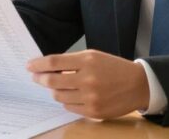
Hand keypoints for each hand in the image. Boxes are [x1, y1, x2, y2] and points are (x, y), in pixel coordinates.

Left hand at [27, 50, 148, 119]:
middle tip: (35, 77)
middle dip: (40, 78)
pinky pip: (69, 107)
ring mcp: (91, 97)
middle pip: (52, 81)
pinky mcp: (94, 112)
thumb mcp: (94, 57)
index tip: (29, 66)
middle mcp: (88, 79)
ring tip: (56, 86)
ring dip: (54, 90)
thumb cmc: (114, 68)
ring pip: (59, 96)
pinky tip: (70, 95)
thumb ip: (72, 61)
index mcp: (87, 61)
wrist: (138, 85)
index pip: (54, 62)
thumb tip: (49, 68)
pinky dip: (66, 101)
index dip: (38, 64)